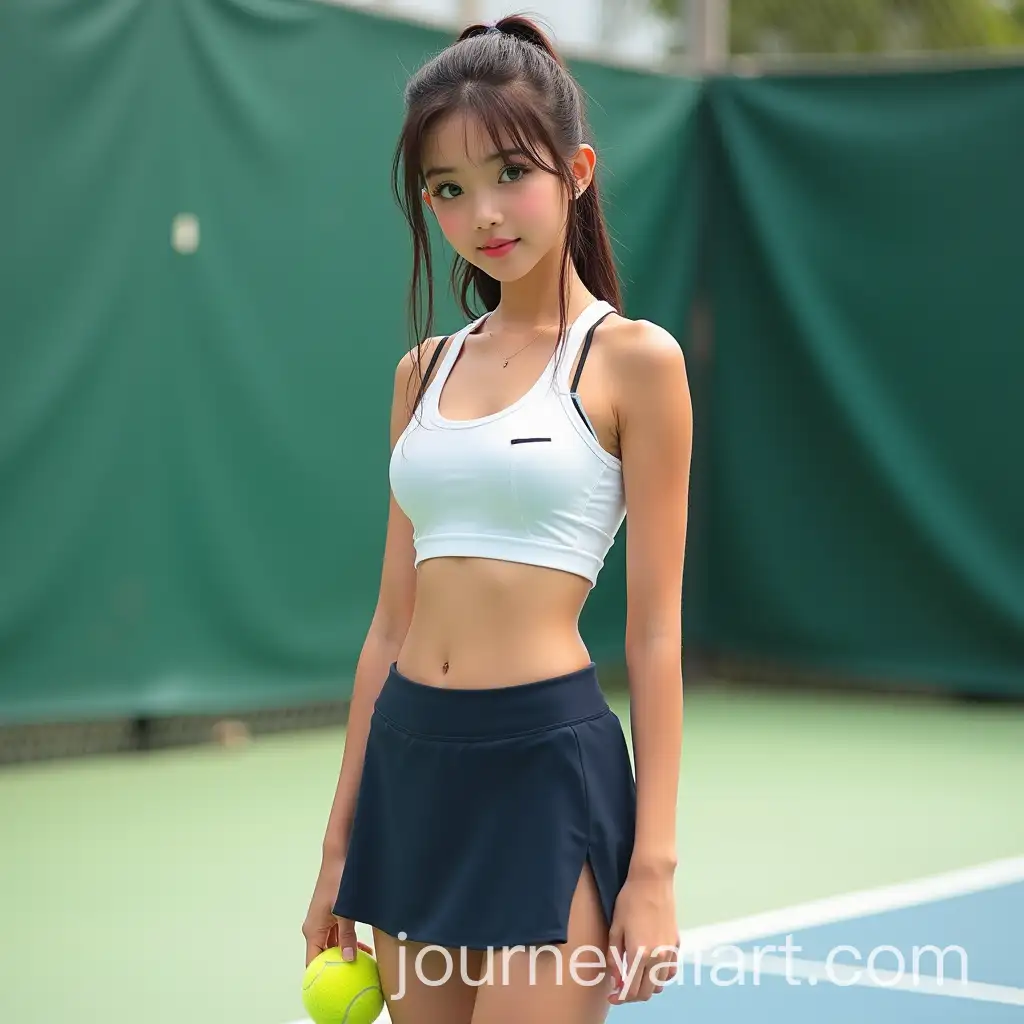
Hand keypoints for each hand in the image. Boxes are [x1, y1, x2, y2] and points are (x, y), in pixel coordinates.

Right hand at [301, 852, 373, 967]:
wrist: (339, 856)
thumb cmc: (339, 880)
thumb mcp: (345, 911)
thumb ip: (347, 935)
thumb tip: (348, 959)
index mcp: (313, 931)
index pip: (312, 964)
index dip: (322, 978)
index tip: (335, 988)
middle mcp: (315, 929)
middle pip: (323, 957)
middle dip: (338, 968)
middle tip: (356, 978)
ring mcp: (322, 923)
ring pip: (331, 947)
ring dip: (345, 955)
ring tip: (365, 966)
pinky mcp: (330, 916)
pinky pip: (337, 937)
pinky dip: (347, 944)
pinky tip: (364, 950)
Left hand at [606, 872, 678, 1002]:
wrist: (652, 881)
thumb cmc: (629, 901)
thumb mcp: (616, 928)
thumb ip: (615, 957)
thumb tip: (616, 980)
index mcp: (640, 954)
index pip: (632, 990)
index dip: (620, 997)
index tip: (612, 996)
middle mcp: (658, 957)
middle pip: (647, 992)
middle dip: (632, 995)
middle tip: (621, 988)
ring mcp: (670, 952)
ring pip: (660, 984)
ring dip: (647, 986)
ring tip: (635, 976)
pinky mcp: (676, 944)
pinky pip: (670, 970)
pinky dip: (660, 976)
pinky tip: (650, 966)